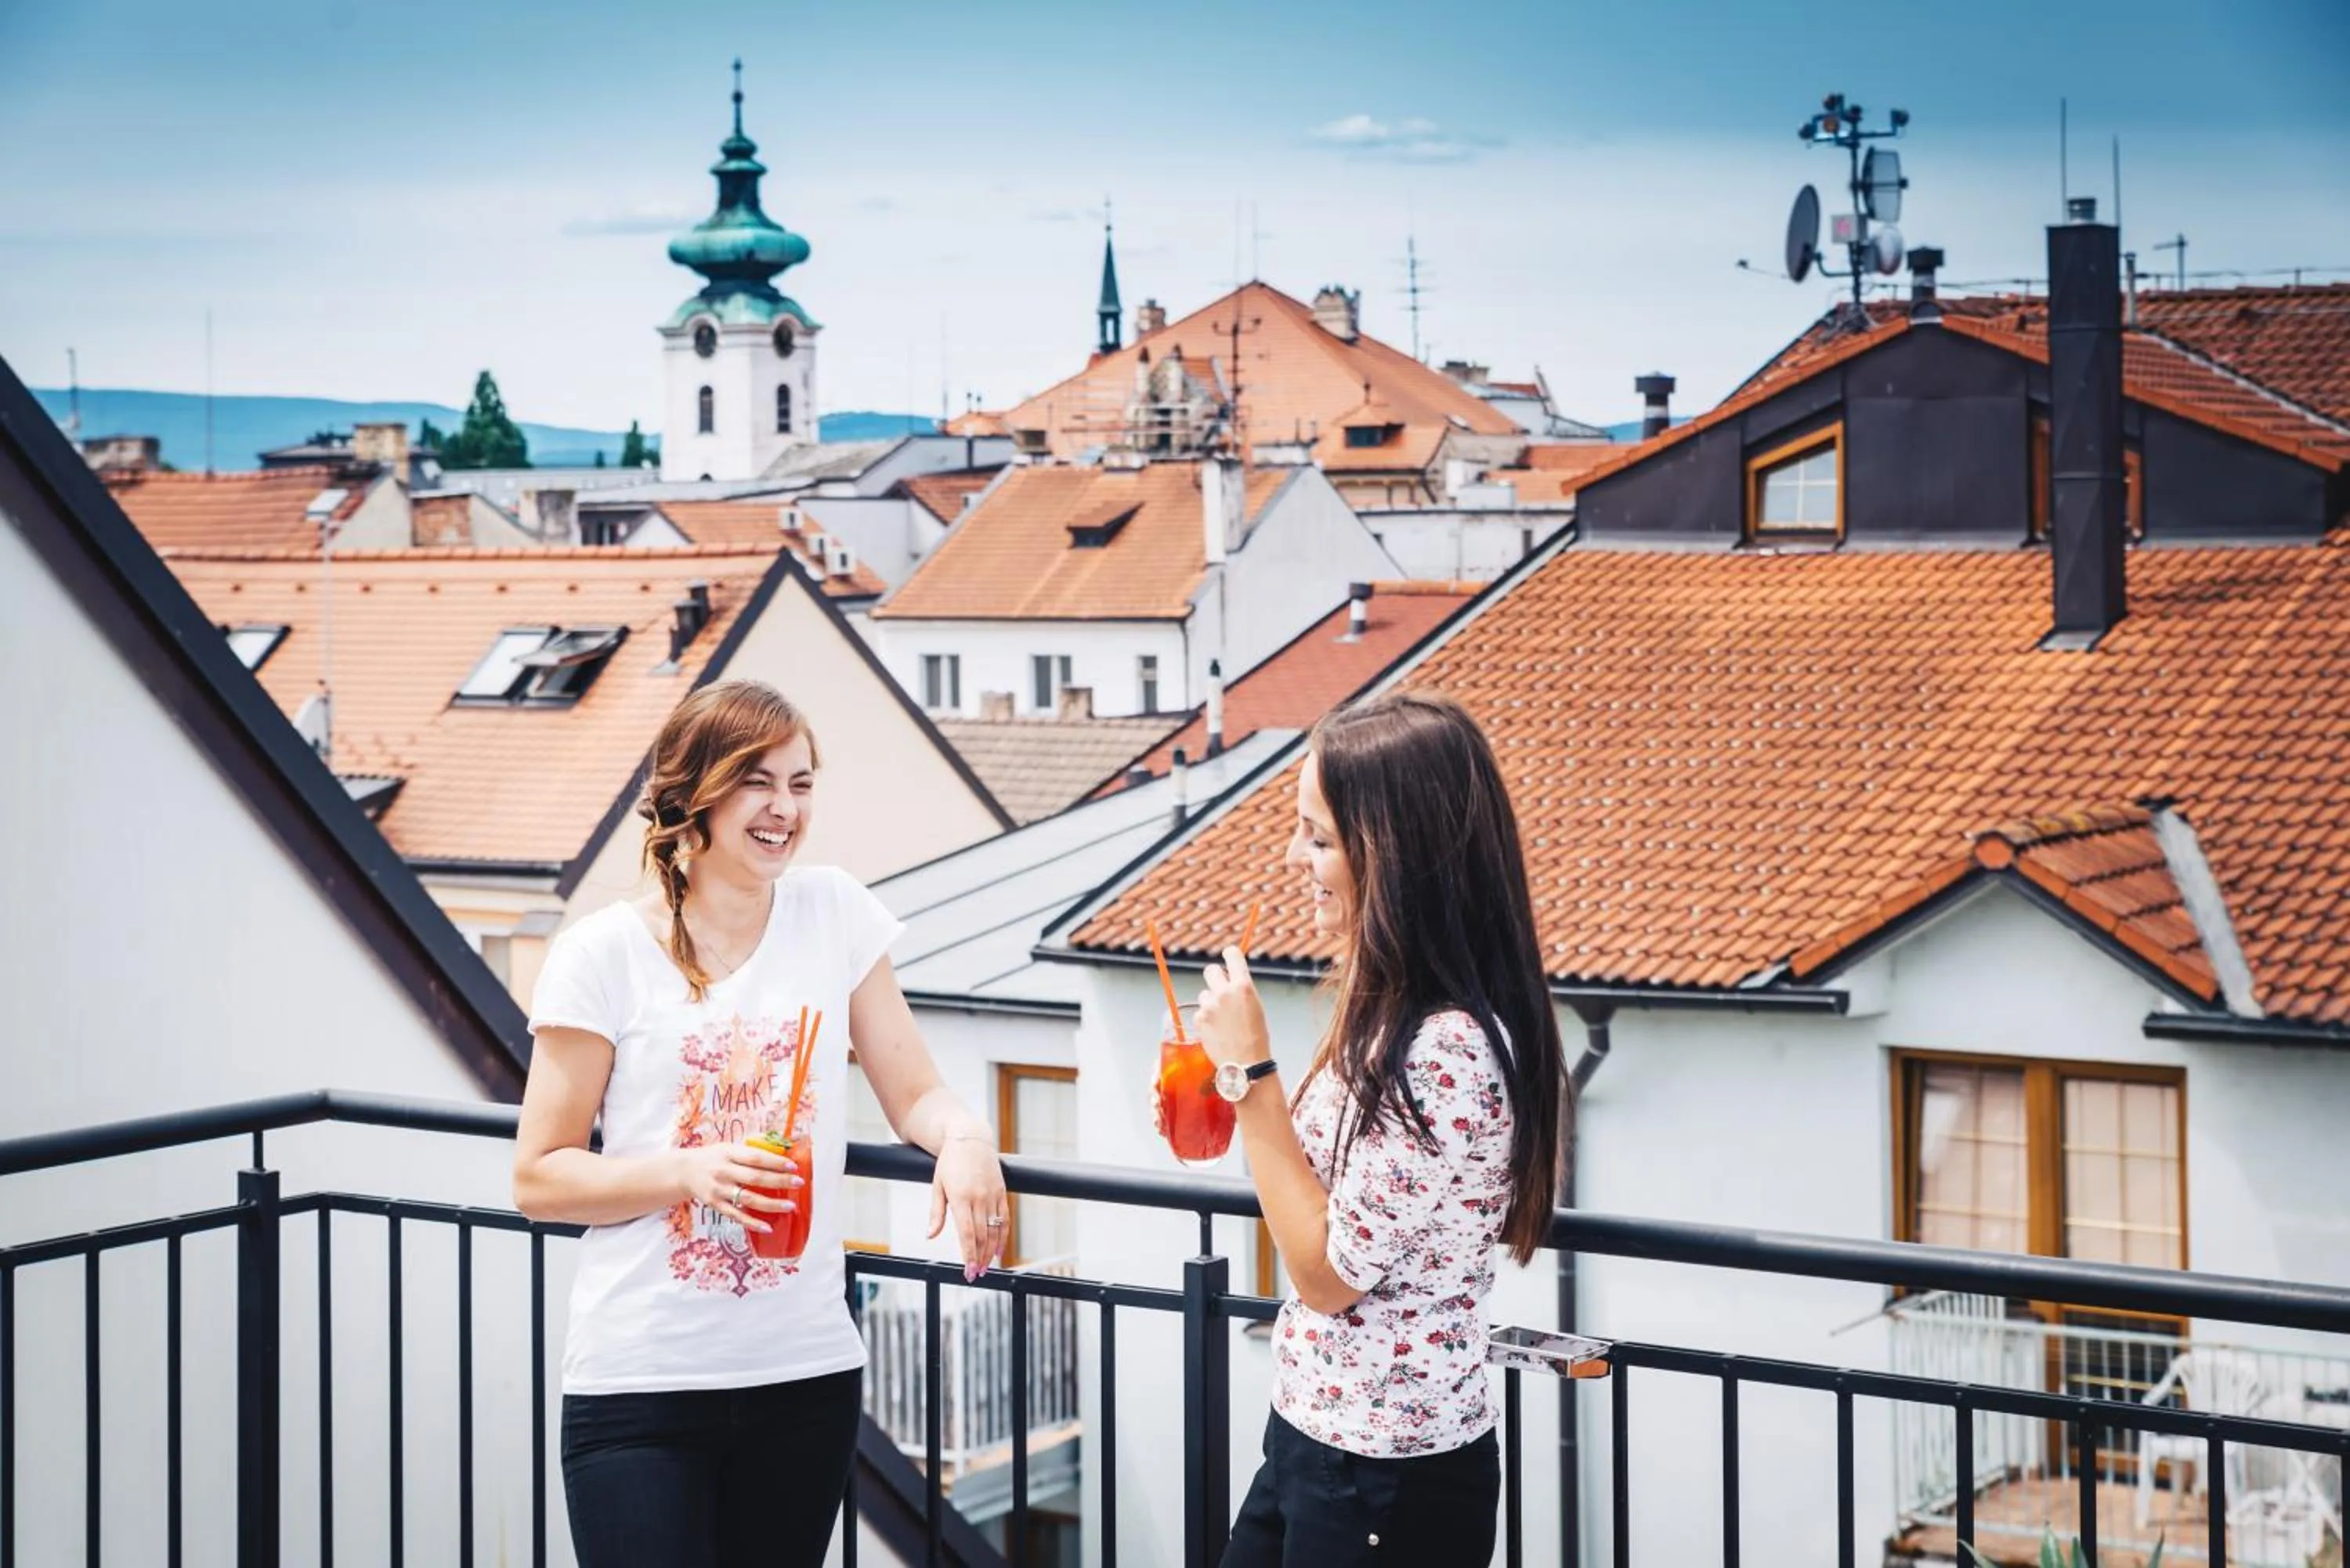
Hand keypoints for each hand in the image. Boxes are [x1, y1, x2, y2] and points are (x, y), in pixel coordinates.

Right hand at [673, 1142, 801, 1234]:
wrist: (684, 1171)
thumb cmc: (713, 1158)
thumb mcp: (728, 1147)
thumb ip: (750, 1150)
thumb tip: (781, 1148)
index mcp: (729, 1153)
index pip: (755, 1157)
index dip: (775, 1161)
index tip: (793, 1166)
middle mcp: (724, 1171)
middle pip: (755, 1178)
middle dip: (779, 1181)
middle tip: (798, 1183)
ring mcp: (719, 1190)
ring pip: (748, 1199)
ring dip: (771, 1204)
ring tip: (790, 1206)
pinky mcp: (715, 1205)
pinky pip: (736, 1216)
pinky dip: (752, 1223)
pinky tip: (768, 1227)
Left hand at [929, 1136, 1009, 1280]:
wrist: (969, 1138)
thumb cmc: (949, 1162)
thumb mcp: (937, 1186)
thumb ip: (936, 1213)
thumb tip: (930, 1236)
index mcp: (960, 1197)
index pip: (967, 1234)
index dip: (969, 1255)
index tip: (968, 1272)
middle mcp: (979, 1197)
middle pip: (983, 1236)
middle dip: (980, 1259)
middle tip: (976, 1274)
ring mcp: (992, 1194)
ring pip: (995, 1230)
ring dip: (991, 1252)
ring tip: (986, 1267)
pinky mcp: (1002, 1191)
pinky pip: (1005, 1218)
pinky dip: (1004, 1236)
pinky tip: (1000, 1250)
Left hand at [1196, 947, 1271, 1070]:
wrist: (1246, 1063)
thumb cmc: (1256, 1037)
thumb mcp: (1256, 1006)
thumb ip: (1242, 991)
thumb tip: (1231, 981)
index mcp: (1243, 986)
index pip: (1232, 955)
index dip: (1229, 955)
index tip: (1228, 956)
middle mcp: (1224, 992)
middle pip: (1210, 970)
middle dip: (1215, 977)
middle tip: (1220, 988)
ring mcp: (1209, 1005)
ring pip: (1205, 994)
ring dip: (1211, 1003)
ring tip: (1223, 1021)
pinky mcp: (1200, 1019)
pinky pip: (1200, 1012)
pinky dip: (1206, 1019)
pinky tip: (1217, 1032)